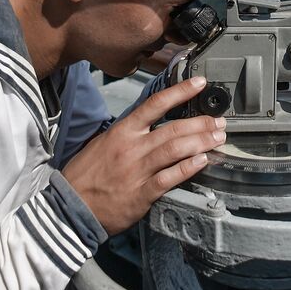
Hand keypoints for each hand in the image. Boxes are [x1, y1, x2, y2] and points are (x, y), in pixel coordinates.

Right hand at [61, 75, 223, 234]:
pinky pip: (169, 178)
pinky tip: (203, 162)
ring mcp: (137, 170)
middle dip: (200, 123)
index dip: (181, 91)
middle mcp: (132, 147)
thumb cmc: (87, 174)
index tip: (201, 83)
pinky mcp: (141, 193)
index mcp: (122, 131)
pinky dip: (188, 168)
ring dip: (201, 142)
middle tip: (219, 121)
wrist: (70, 206)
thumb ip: (130, 133)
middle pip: (173, 128)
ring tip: (218, 138)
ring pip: (175, 150)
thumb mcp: (104, 143)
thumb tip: (153, 123)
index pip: (155, 104)